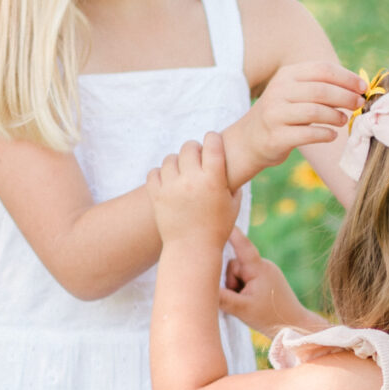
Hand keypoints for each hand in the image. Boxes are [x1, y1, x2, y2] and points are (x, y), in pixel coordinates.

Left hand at [148, 133, 239, 247]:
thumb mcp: (233, 205)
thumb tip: (233, 165)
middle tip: (197, 159)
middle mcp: (191, 180)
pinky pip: (154, 172)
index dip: (213, 139)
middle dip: (194, 150)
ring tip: (182, 172)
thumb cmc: (217, 228)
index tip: (213, 144)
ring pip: (170, 158)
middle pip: (189, 147)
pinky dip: (161, 174)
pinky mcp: (156, 195)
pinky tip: (169, 182)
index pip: (212, 142)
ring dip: (177, 162)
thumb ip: (234, 183)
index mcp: (213, 180)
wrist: (192, 250)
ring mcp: (171, 187)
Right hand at [219, 228, 310, 334]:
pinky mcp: (265, 278)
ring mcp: (265, 271)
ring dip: (236, 287)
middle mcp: (263, 265)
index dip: (230, 233)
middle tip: (239, 300)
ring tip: (246, 303)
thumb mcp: (241, 309)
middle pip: (233, 265)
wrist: (295, 325)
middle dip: (231, 282)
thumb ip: (221, 298)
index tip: (220, 218)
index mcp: (259, 268)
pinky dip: (242, 289)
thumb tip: (202, 289)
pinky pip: (246, 278)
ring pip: (238, 273)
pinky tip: (249, 302)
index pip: (242, 245)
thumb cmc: (270, 317)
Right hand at [248, 59, 362, 171]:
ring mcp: (275, 114)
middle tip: (359, 104)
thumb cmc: (283, 113)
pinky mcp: (276, 137)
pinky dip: (325, 134)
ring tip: (344, 120)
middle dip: (346, 97)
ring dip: (336, 116)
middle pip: (321, 90)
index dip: (347, 77)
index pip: (323, 69)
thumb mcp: (294, 92)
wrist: (249, 139)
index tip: (362, 87)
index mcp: (286, 75)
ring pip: (315, 111)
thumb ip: (320, 86)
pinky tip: (332, 135)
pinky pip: (308, 134)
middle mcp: (278, 91)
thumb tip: (358, 87)